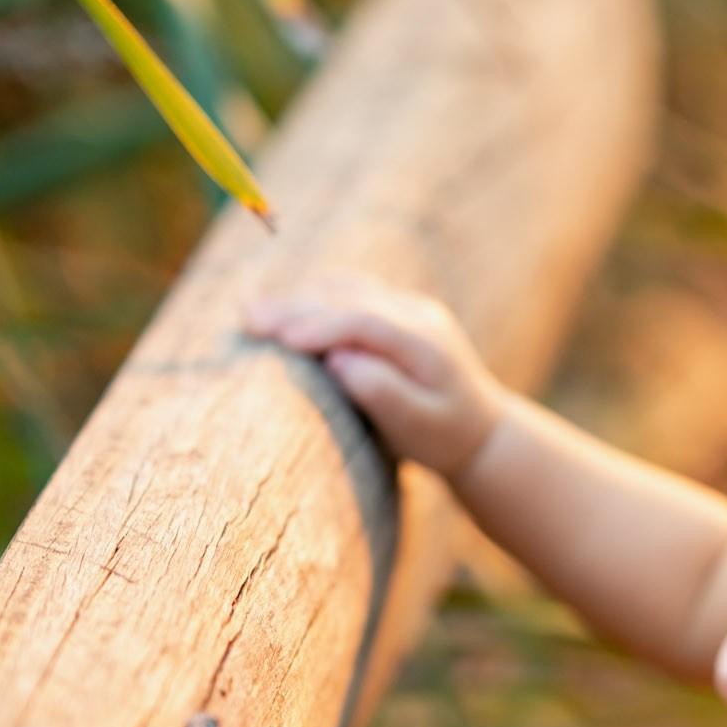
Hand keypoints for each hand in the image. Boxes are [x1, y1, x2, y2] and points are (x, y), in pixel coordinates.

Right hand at [245, 273, 503, 476]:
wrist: (479, 430)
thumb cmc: (444, 437)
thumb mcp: (419, 426)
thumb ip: (383, 392)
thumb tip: (339, 359)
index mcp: (427, 343)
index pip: (366, 320)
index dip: (320, 325)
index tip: (278, 337)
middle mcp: (419, 315)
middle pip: (350, 297)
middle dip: (296, 307)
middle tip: (247, 321)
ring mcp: (409, 306)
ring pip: (346, 289)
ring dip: (298, 299)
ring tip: (252, 316)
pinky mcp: (395, 309)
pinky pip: (349, 293)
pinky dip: (313, 298)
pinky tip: (282, 310)